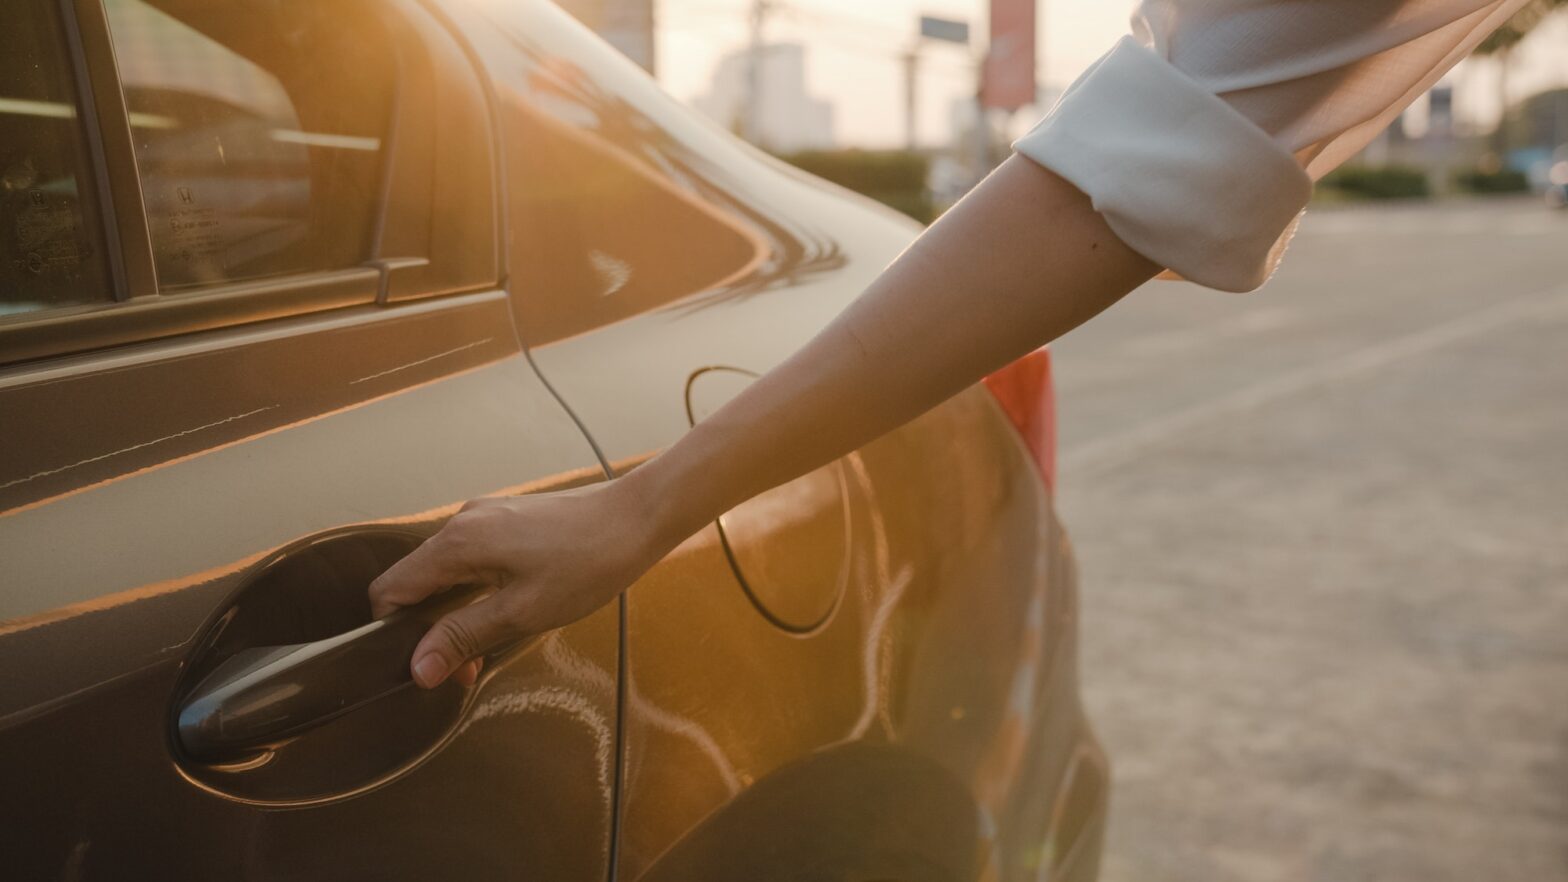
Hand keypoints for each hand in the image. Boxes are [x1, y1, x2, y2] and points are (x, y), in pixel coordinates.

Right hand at [369, 482, 660, 688]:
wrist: (637, 519)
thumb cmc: (589, 563)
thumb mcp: (522, 613)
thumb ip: (464, 637)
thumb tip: (418, 667)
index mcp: (457, 542)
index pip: (390, 589)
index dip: (394, 633)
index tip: (424, 665)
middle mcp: (462, 522)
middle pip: (416, 582)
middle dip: (430, 629)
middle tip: (466, 667)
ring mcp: (485, 516)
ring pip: (446, 572)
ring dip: (457, 612)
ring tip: (491, 644)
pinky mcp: (507, 519)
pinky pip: (472, 559)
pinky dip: (477, 590)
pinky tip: (508, 611)